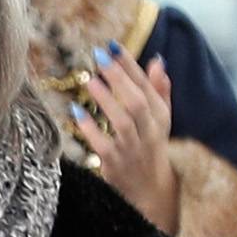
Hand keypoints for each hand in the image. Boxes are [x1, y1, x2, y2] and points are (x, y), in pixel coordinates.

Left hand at [74, 46, 179, 234]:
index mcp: (159, 116)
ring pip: (123, 122)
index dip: (130, 65)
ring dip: (106, 100)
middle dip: (119, 78)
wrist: (151, 191)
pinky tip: (76, 112)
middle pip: (137, 102)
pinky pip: (104, 145)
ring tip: (89, 80)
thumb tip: (157, 60)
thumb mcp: (161, 120)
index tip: (113, 46)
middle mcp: (149, 132)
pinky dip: (90, 129)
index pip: (146, 86)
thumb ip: (160, 90)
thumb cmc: (152, 147)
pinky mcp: (116, 164)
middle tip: (98, 56)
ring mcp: (133, 149)